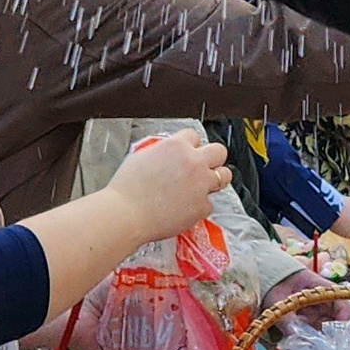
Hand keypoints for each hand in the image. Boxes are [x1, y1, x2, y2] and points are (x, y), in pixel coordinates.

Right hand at [107, 130, 231, 241]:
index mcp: (176, 146)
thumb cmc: (126, 190)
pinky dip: (200, 207)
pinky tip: (186, 209)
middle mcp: (193, 162)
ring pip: (224, 176)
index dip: (191, 145)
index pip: (195, 135)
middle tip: (205, 167)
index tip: (189, 152)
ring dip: (216, 179)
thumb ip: (161, 153)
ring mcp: (201, 184)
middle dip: (213, 158)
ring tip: (204, 186)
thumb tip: (166, 157)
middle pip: (219, 151)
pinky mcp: (203, 206)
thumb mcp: (141, 157)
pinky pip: (209, 203)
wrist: (125, 214)